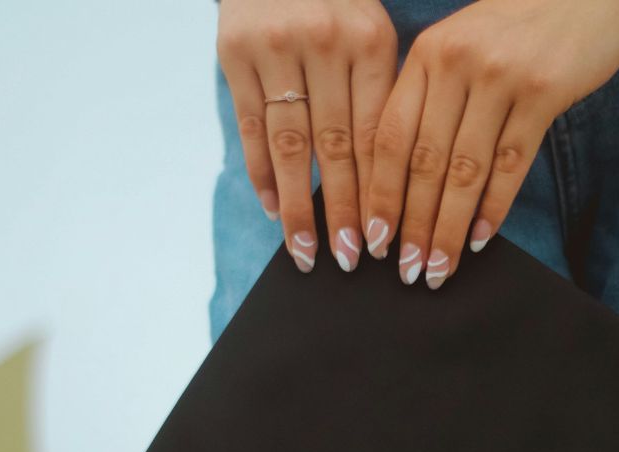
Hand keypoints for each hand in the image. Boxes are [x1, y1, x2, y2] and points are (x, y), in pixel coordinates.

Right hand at [217, 0, 397, 272]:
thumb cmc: (336, 1)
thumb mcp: (371, 34)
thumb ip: (377, 96)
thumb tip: (383, 185)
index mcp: (369, 40)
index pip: (374, 135)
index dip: (377, 194)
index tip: (382, 240)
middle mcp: (323, 43)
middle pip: (334, 148)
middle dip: (342, 212)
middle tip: (349, 260)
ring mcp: (275, 48)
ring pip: (289, 146)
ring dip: (297, 207)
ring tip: (305, 251)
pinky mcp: (235, 54)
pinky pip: (251, 129)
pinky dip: (261, 175)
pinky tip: (274, 209)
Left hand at [363, 0, 618, 287]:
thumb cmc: (520, 24)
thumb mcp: (462, 47)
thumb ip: (434, 99)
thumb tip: (408, 180)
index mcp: (426, 55)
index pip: (389, 137)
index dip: (380, 196)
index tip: (374, 239)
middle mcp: (457, 63)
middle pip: (424, 162)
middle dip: (412, 225)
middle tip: (406, 270)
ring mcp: (500, 76)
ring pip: (464, 171)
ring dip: (449, 229)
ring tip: (439, 268)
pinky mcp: (543, 91)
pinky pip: (510, 164)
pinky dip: (493, 208)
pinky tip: (480, 239)